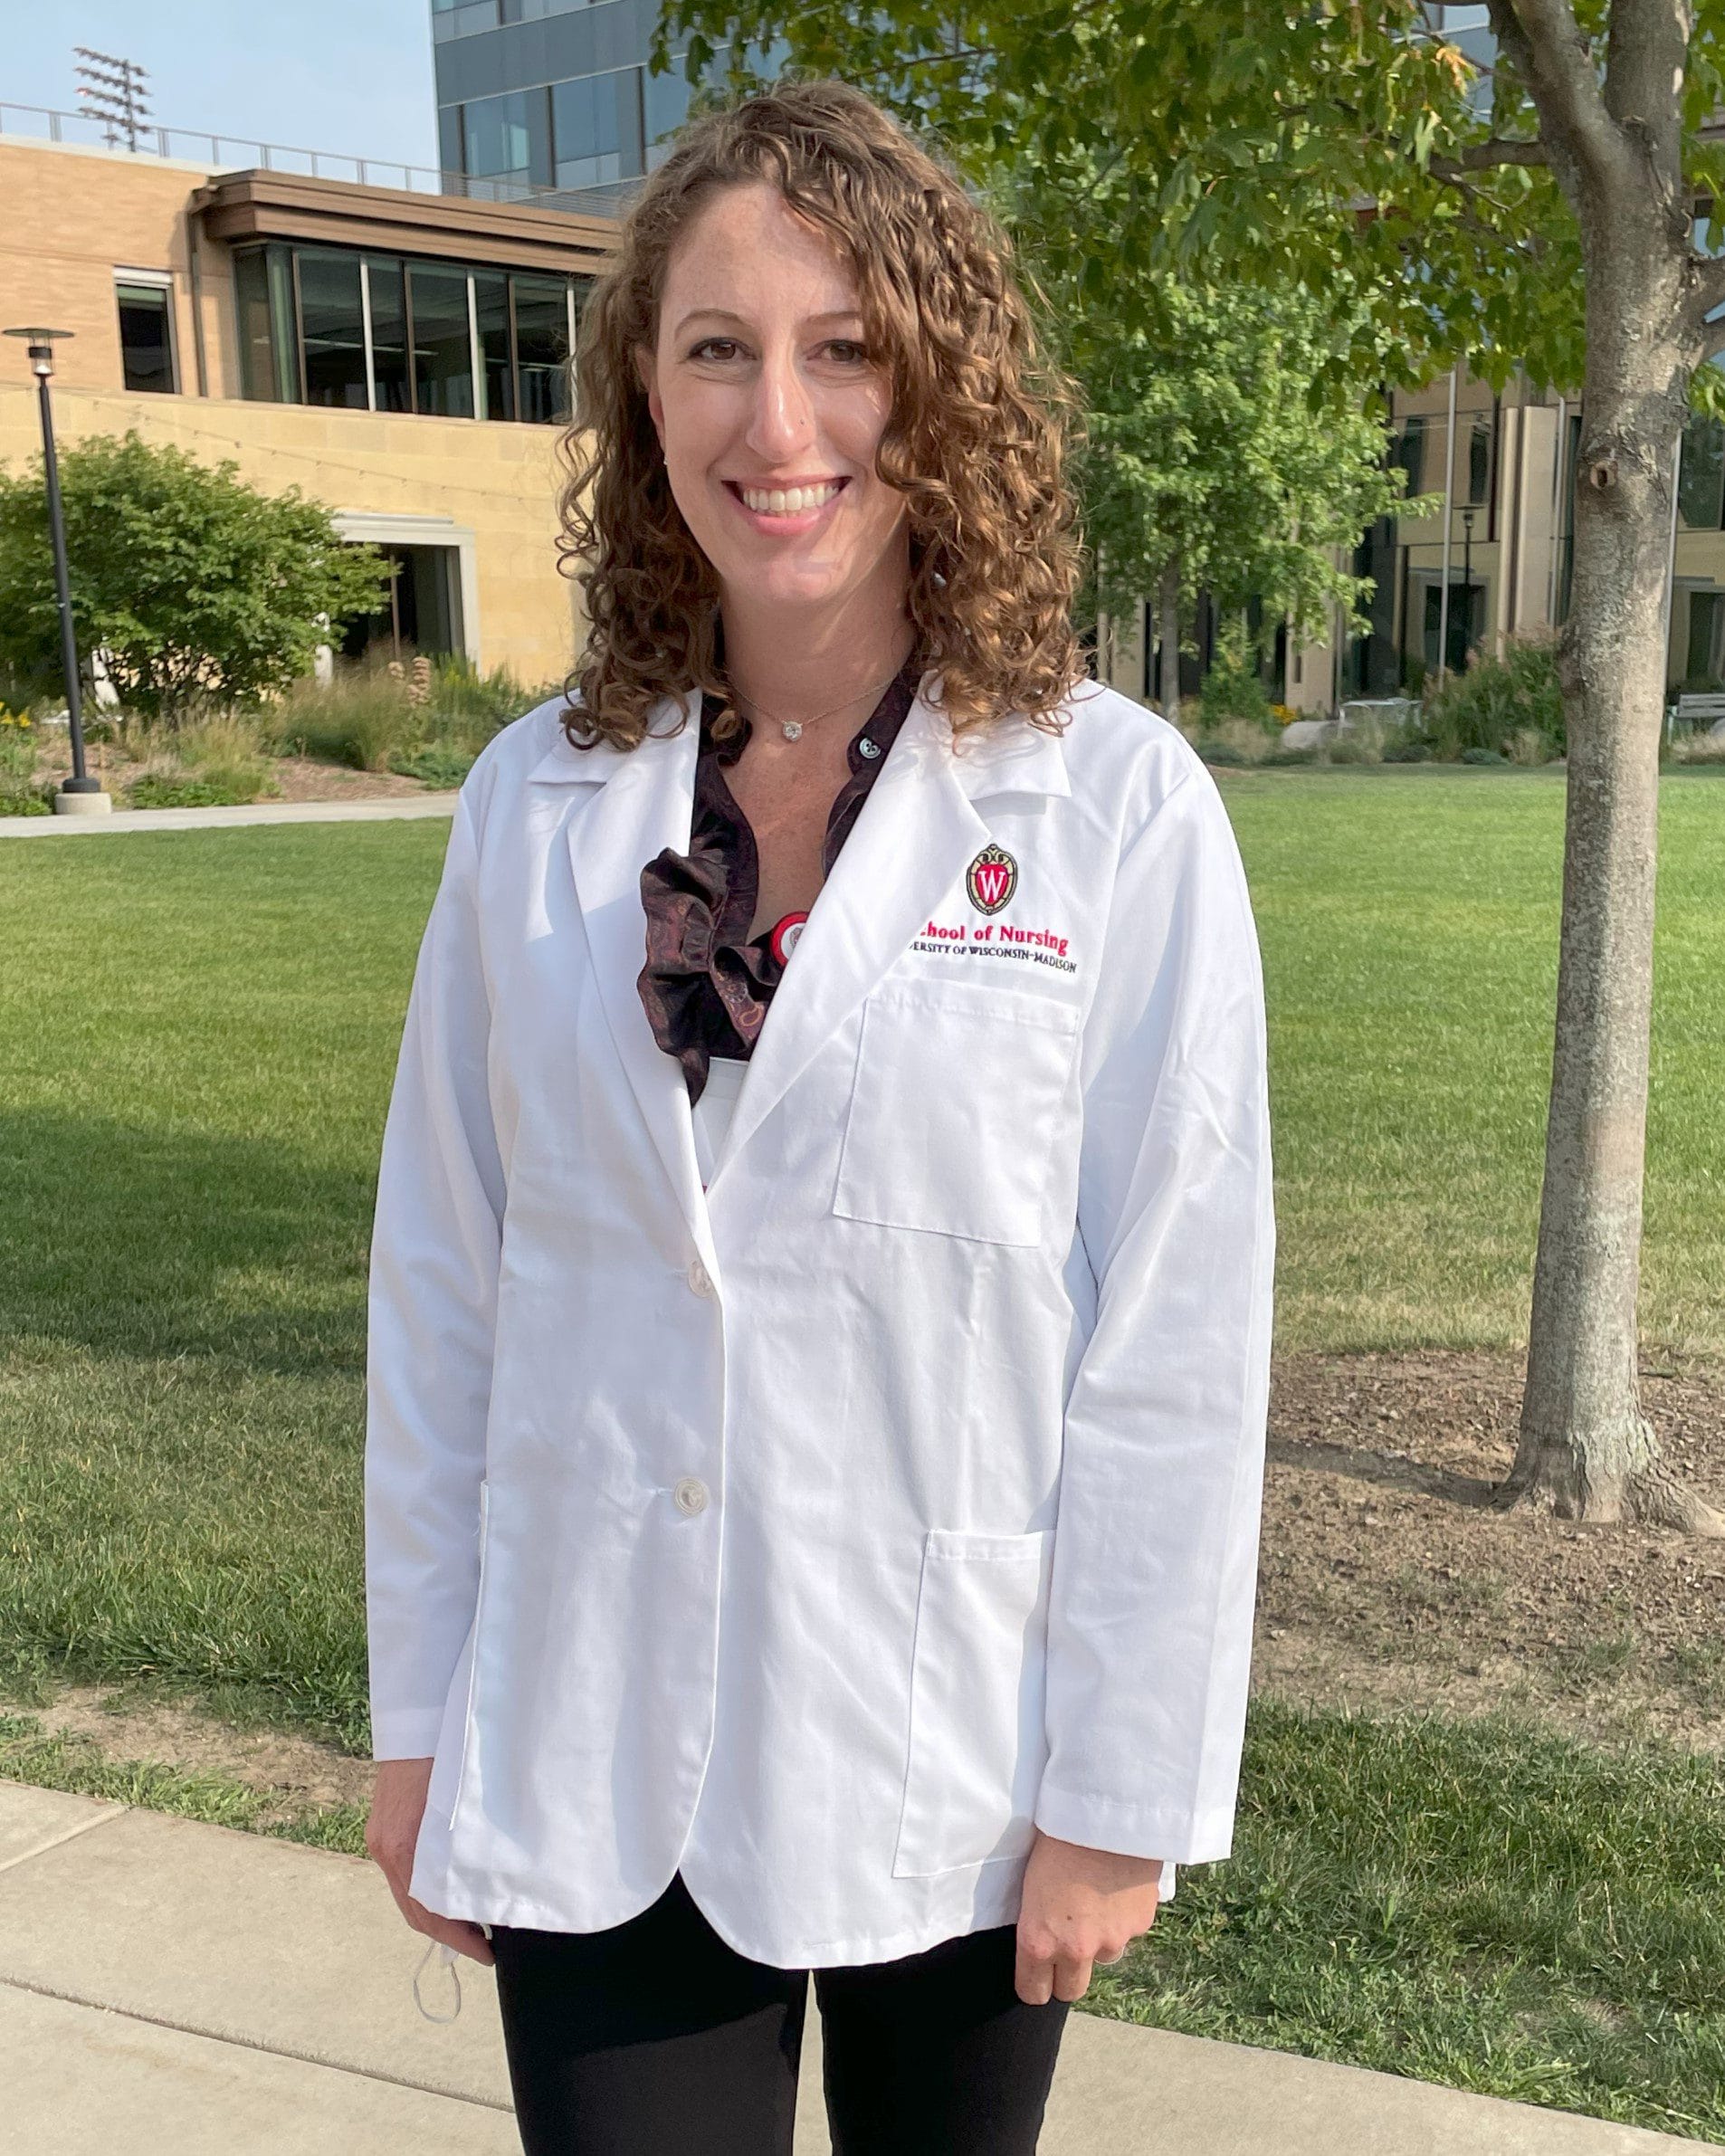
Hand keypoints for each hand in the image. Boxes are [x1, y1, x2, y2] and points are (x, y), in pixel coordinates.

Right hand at [365, 1757, 493, 1965]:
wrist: (417, 1718)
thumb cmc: (449, 1753)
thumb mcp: (463, 1802)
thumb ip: (467, 1844)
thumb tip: (489, 1884)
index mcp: (406, 1848)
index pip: (429, 1913)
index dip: (458, 1939)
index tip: (486, 1953)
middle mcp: (387, 1850)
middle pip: (414, 1912)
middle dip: (447, 1935)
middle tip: (482, 1946)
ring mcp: (380, 1840)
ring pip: (406, 1896)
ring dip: (435, 1915)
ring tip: (470, 1924)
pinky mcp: (382, 1830)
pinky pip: (401, 1876)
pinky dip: (423, 1892)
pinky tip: (447, 1892)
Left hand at [1014, 1829, 1161, 2003]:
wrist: (1104, 1811)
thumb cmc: (1057, 1836)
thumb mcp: (1031, 1882)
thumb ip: (1038, 1920)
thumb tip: (1041, 1936)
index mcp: (1038, 1940)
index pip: (1033, 1992)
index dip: (1034, 1984)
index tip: (1036, 1977)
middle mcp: (1075, 1950)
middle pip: (1071, 1991)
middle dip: (1067, 1975)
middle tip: (1068, 1946)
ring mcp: (1111, 1940)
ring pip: (1105, 1956)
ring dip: (1100, 1940)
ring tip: (1096, 1899)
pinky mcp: (1139, 1925)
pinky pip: (1129, 1930)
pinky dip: (1123, 1916)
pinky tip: (1117, 1885)